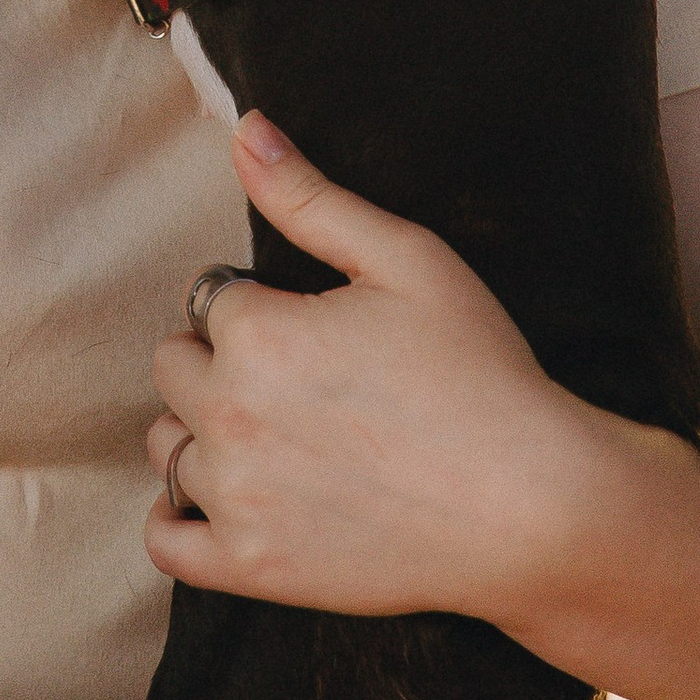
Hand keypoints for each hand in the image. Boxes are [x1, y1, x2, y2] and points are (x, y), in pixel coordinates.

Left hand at [145, 111, 613, 617]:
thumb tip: (245, 130)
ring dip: (203, 436)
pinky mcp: (251, 569)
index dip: (263, 307)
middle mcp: (227, 413)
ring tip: (278, 437)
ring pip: (166, 449)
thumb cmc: (480, 376)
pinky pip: (165, 539)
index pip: (210, 300)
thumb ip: (309, 195)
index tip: (317, 329)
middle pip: (174, 368)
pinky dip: (181, 518)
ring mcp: (235, 497)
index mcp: (255, 331)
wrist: (534, 509)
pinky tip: (229, 498)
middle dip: (222, 363)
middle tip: (301, 381)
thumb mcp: (407, 259)